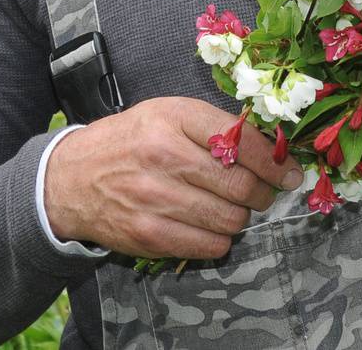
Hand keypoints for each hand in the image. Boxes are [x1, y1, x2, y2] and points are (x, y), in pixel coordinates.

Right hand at [42, 97, 302, 258]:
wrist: (71, 178)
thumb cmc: (130, 140)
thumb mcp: (168, 114)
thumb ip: (215, 127)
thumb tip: (272, 149)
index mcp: (173, 118)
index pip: (242, 141)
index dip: (275, 162)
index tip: (290, 172)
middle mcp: (164, 156)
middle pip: (241, 186)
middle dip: (263, 193)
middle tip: (264, 193)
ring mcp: (155, 199)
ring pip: (230, 220)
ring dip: (241, 217)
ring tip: (231, 207)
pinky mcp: (149, 235)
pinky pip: (210, 246)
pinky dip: (219, 239)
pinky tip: (208, 224)